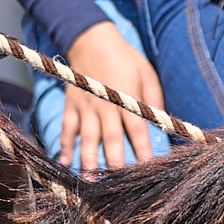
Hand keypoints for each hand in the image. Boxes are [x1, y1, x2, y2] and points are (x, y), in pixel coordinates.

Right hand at [59, 20, 165, 173]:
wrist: (91, 41)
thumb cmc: (125, 58)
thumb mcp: (147, 73)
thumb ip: (154, 99)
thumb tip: (160, 121)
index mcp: (126, 99)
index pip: (136, 129)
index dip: (142, 149)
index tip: (147, 166)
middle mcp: (105, 106)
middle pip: (111, 139)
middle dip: (115, 161)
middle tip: (118, 182)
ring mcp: (85, 107)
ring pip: (87, 138)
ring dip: (88, 159)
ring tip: (89, 180)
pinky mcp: (71, 106)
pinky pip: (67, 129)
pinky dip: (64, 145)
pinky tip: (63, 162)